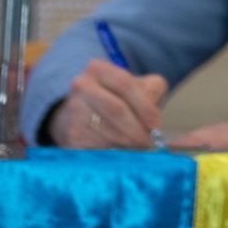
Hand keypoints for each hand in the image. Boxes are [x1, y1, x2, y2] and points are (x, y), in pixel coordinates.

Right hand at [48, 58, 167, 147]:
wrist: (78, 117)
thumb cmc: (115, 99)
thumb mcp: (136, 86)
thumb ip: (152, 91)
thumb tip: (158, 120)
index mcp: (98, 68)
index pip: (126, 84)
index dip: (145, 106)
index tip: (157, 124)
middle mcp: (81, 86)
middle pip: (116, 110)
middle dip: (138, 129)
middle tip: (151, 144)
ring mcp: (72, 112)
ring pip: (107, 132)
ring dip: (128, 145)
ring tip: (140, 152)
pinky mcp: (70, 137)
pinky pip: (97, 149)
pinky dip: (114, 156)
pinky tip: (123, 158)